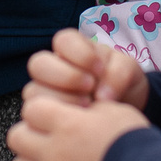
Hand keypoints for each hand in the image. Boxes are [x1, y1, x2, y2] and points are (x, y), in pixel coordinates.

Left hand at [6, 89, 149, 160]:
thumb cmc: (137, 147)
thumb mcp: (117, 112)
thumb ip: (89, 110)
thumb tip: (78, 113)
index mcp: (66, 124)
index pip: (32, 109)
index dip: (44, 110)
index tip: (55, 115)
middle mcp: (53, 153)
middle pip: (16, 137)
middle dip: (30, 134)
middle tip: (47, 137)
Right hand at [25, 28, 148, 111]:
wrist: (125, 110)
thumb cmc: (121, 83)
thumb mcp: (128, 71)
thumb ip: (119, 73)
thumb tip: (101, 96)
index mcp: (73, 49)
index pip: (62, 41)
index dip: (80, 53)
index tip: (100, 69)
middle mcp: (54, 68)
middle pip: (38, 64)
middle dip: (66, 76)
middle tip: (90, 88)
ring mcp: (46, 92)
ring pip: (33, 90)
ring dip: (60, 99)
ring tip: (87, 106)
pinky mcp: (45, 114)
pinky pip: (38, 114)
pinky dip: (58, 117)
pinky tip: (80, 119)